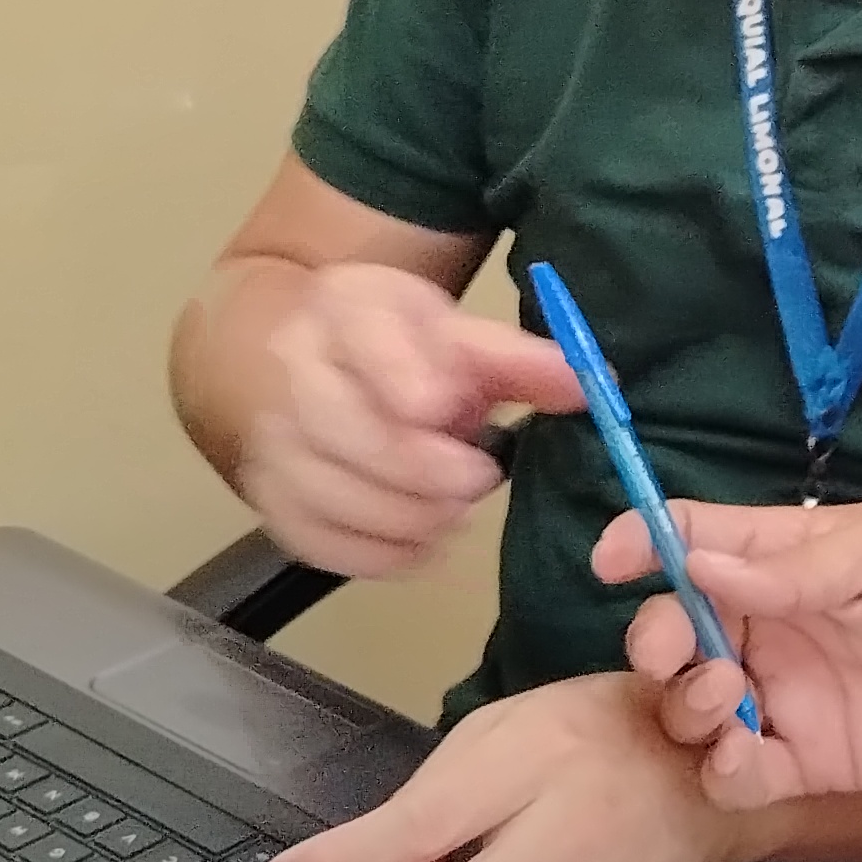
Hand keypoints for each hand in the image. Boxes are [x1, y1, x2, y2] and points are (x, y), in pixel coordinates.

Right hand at [238, 263, 581, 577]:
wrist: (313, 363)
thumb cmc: (404, 349)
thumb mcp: (462, 334)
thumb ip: (523, 361)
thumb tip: (591, 384)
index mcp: (346, 306)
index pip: (364, 335)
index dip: (401, 376)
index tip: (444, 409)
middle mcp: (294, 366)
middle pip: (342, 427)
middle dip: (418, 467)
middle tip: (478, 480)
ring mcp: (271, 434)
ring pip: (325, 490)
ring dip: (402, 516)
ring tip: (453, 511)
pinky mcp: (270, 496)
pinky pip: (312, 539)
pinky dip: (373, 554)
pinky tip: (420, 543)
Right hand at [601, 498, 861, 806]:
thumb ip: (793, 569)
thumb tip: (699, 565)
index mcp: (784, 560)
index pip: (692, 542)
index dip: (643, 544)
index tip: (614, 560)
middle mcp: (770, 627)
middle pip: (673, 630)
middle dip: (653, 638)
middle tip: (671, 651)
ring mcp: (784, 697)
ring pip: (690, 705)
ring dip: (683, 703)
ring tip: (725, 695)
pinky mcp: (808, 762)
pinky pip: (736, 774)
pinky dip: (722, 769)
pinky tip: (745, 754)